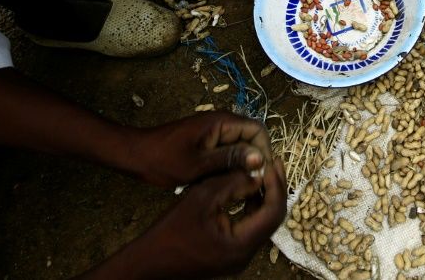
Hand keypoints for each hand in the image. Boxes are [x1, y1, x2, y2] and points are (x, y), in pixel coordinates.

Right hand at [87, 162, 286, 278]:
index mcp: (241, 245)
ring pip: (261, 223)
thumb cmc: (170, 230)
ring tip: (259, 171)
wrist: (147, 262)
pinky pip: (249, 228)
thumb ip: (234, 183)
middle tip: (271, 163)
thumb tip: (259, 172)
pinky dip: (250, 207)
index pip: (273, 212)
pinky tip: (245, 189)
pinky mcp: (230, 254)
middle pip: (271, 219)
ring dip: (263, 197)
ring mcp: (238, 257)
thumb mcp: (202, 197)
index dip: (277, 184)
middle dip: (273, 189)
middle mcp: (245, 256)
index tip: (273, 161)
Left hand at [125, 112, 275, 188]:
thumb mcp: (198, 165)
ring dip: (243, 163)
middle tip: (255, 184)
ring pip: (240, 145)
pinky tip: (226, 181)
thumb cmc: (163, 161)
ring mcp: (213, 131)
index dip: (265, 151)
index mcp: (221, 122)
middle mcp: (221, 122)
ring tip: (242, 185)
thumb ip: (231, 159)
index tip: (264, 175)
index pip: (257, 130)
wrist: (135, 156)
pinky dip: (230, 164)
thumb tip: (261, 159)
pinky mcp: (207, 140)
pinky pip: (227, 149)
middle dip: (255, 159)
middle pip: (251, 137)